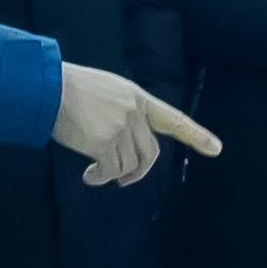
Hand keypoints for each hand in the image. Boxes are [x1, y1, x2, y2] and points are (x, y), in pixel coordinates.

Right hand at [52, 62, 224, 186]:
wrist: (49, 87)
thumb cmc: (72, 89)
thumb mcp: (108, 91)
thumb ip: (124, 112)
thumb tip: (123, 143)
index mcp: (138, 98)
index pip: (173, 119)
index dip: (196, 135)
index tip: (216, 149)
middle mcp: (135, 113)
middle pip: (149, 153)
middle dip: (138, 171)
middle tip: (124, 180)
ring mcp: (121, 128)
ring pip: (128, 165)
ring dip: (112, 174)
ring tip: (94, 172)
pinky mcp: (105, 143)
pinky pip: (109, 172)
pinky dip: (100, 178)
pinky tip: (89, 176)